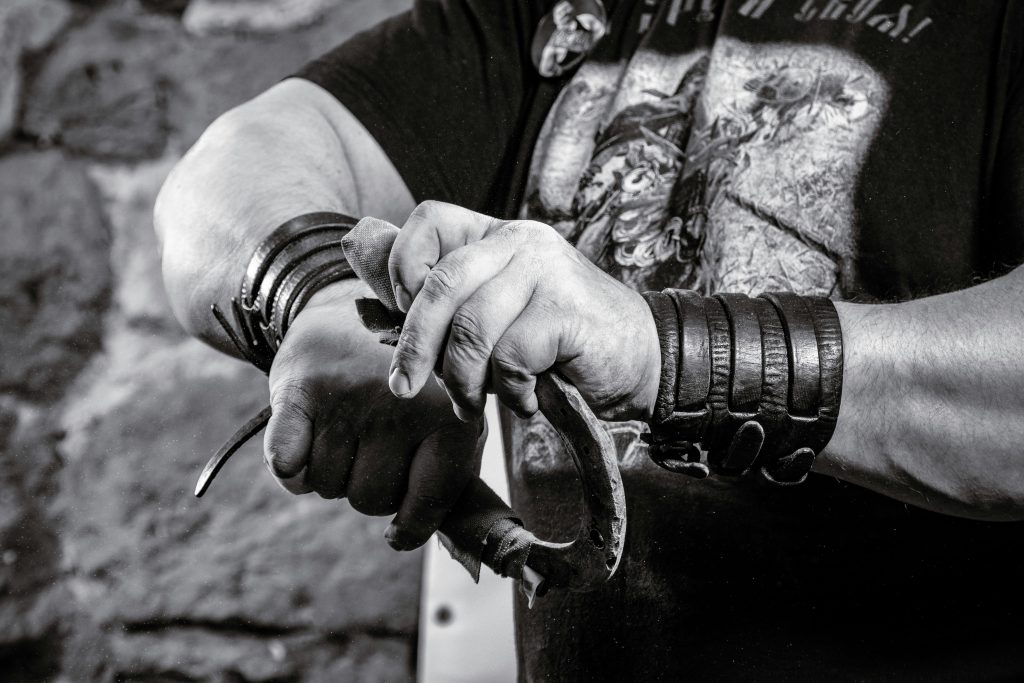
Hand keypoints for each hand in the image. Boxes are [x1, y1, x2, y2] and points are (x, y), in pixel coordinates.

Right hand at [263, 278, 484, 550]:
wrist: (353, 304)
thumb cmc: (412, 380)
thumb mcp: (451, 415)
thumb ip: (452, 477)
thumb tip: (440, 540)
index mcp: (451, 416)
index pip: (425, 506)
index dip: (410, 524)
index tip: (400, 527)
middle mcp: (403, 408)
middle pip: (370, 500)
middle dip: (369, 488)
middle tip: (373, 450)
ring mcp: (351, 397)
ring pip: (328, 487)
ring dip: (331, 472)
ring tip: (346, 430)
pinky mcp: (301, 388)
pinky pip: (287, 466)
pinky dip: (291, 469)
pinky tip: (304, 444)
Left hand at [385, 201, 660, 421]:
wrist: (642, 363)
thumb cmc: (555, 345)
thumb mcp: (488, 316)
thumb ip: (433, 293)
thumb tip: (356, 255)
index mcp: (496, 234)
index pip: (428, 220)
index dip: (402, 269)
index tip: (400, 316)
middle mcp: (520, 240)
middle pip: (441, 282)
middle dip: (415, 344)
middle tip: (404, 389)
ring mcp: (548, 270)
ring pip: (472, 327)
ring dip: (465, 380)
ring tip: (474, 404)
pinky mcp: (568, 309)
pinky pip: (511, 355)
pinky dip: (511, 391)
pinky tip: (527, 398)